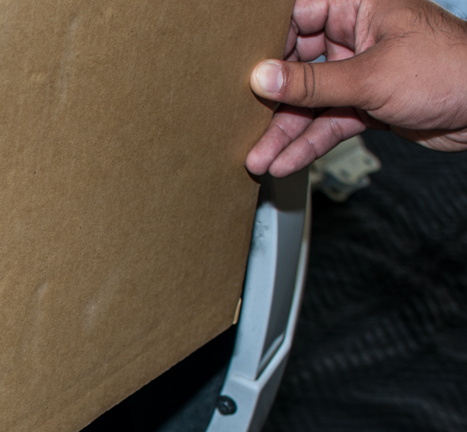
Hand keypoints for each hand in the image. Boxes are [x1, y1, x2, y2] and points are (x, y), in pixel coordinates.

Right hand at [245, 0, 466, 176]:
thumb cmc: (450, 70)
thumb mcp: (371, 75)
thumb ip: (312, 81)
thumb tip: (262, 76)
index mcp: (358, 6)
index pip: (297, 17)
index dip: (267, 44)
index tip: (240, 72)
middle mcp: (356, 35)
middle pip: (298, 66)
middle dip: (271, 101)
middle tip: (241, 124)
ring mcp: (361, 71)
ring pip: (310, 103)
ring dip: (284, 133)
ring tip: (257, 158)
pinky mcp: (368, 103)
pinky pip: (328, 123)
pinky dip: (309, 143)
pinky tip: (287, 161)